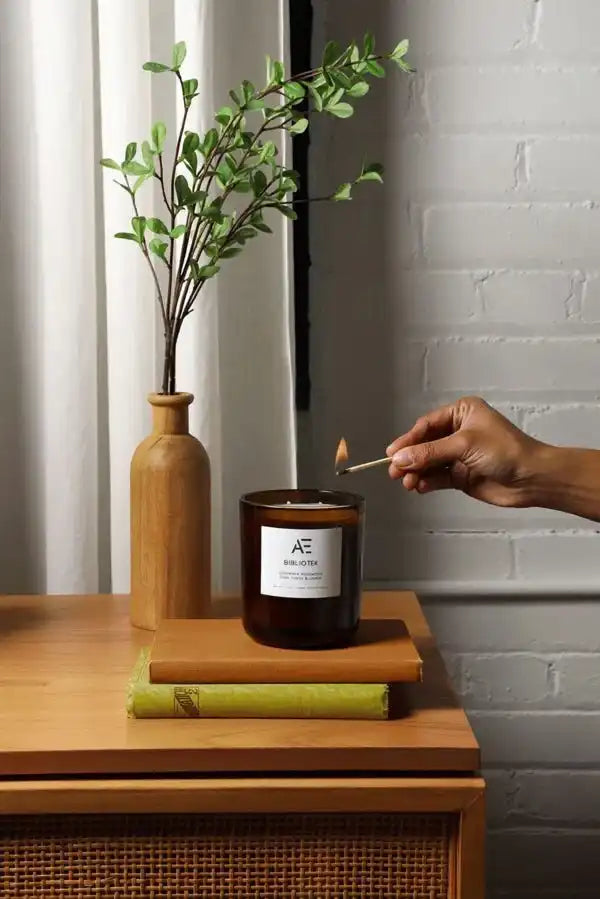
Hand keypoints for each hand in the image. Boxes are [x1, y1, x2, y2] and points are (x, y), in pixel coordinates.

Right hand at [386, 396, 541, 507]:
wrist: (532, 479)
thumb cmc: (509, 451)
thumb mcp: (464, 445)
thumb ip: (430, 452)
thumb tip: (402, 457)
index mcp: (462, 413)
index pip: (427, 425)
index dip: (408, 440)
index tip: (393, 453)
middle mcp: (459, 432)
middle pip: (425, 445)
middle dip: (410, 458)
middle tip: (395, 470)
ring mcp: (460, 455)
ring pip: (429, 463)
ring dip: (417, 472)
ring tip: (408, 482)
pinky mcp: (462, 475)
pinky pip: (438, 478)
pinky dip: (427, 482)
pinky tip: (421, 486)